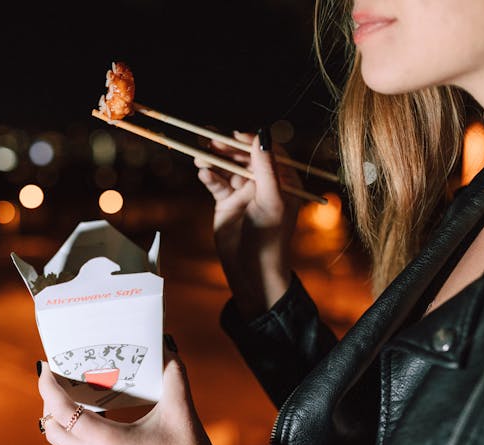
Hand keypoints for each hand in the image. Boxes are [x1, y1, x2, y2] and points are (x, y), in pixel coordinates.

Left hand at [37, 339, 213, 444]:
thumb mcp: (181, 412)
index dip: (48, 387)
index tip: (45, 367)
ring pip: (64, 443)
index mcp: (107, 442)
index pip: (62, 413)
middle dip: (49, 402)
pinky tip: (98, 413)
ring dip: (63, 417)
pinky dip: (78, 430)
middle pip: (52, 430)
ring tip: (76, 391)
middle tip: (58, 378)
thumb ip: (173, 375)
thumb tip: (166, 348)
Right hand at [195, 131, 300, 317]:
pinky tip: (203, 174)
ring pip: (228, 168)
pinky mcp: (226, 203)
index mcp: (283, 181)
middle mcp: (264, 184)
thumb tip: (262, 135)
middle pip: (244, 157)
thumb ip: (266, 168)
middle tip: (211, 140)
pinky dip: (209, 177)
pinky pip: (217, 183)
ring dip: (215, 161)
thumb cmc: (269, 238)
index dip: (253, 141)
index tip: (236, 135)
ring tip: (200, 156)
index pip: (268, 152)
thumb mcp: (271, 200)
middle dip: (228, 148)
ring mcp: (244, 193)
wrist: (252, 270)